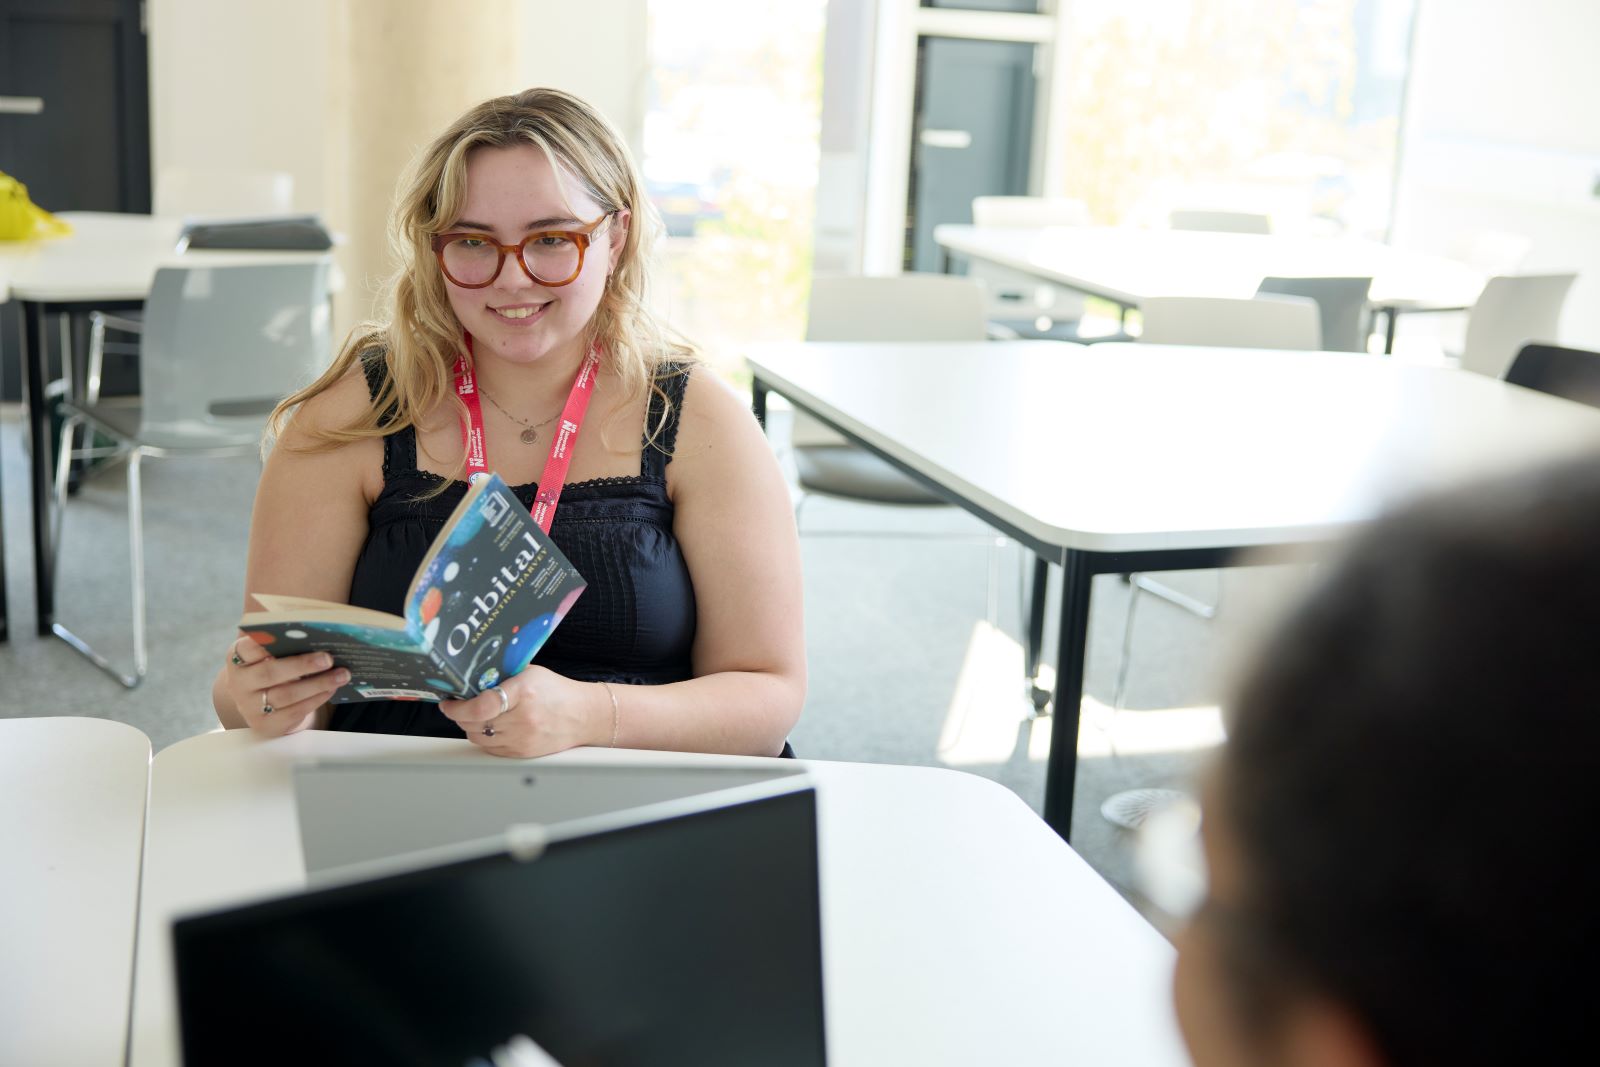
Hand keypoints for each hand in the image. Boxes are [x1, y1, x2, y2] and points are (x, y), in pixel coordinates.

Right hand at [224, 636, 348, 737]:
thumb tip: (314, 625)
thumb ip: (282, 639)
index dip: (266, 643)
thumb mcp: (269, 651)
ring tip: (341, 675)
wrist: (260, 701)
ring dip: (318, 684)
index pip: (247, 648)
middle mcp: (239, 683)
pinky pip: (294, 712)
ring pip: (286, 695)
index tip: (293, 636)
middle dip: (302, 665)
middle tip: (328, 658)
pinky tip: (332, 689)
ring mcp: (250, 707)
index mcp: (237, 657)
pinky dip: (316, 699)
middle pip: (270, 673)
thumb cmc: (271, 665)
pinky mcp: (265, 724)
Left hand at [439, 666, 607, 758]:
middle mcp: (523, 719)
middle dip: (460, 715)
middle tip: (457, 706)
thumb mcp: (531, 672)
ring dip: (470, 726)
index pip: (482, 705)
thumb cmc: (558, 692)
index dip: (459, 707)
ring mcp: (523, 739)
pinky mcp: (522, 753)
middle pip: (475, 723)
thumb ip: (502, 674)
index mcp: (524, 692)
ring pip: (478, 737)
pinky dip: (484, 738)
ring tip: (474, 715)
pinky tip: (490, 727)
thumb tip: (469, 676)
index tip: (449, 702)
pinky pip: (490, 749)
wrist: (584, 715)